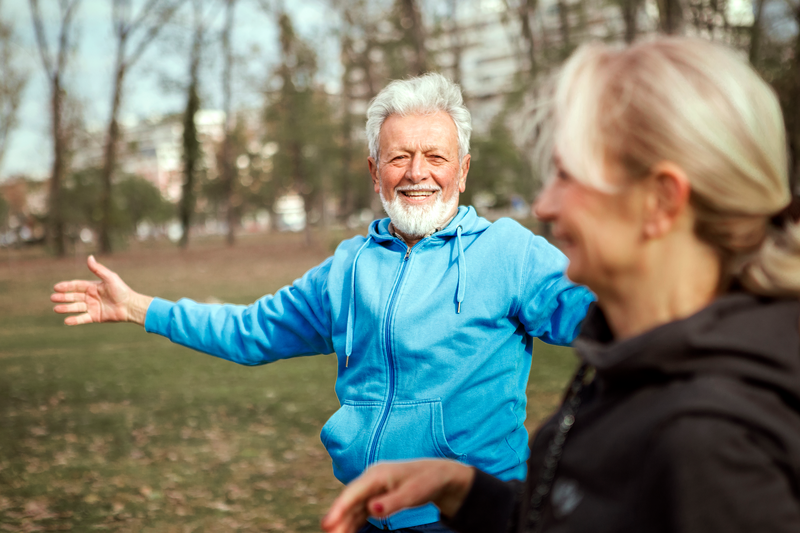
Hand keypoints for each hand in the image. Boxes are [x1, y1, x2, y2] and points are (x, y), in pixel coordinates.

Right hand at [51, 255, 152, 325]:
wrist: (131, 306)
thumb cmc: (122, 290)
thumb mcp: (110, 278)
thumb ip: (98, 269)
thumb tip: (89, 257)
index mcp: (93, 287)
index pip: (76, 286)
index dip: (66, 286)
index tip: (56, 287)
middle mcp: (91, 297)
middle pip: (73, 296)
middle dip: (63, 297)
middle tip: (52, 298)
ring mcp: (92, 307)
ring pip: (76, 307)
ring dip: (66, 308)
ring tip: (56, 309)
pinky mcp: (95, 317)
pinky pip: (83, 318)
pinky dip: (75, 320)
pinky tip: (66, 321)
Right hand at [321, 460, 474, 532]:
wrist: (438, 475)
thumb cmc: (426, 482)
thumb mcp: (413, 493)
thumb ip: (393, 502)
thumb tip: (372, 510)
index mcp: (377, 474)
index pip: (353, 492)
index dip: (339, 507)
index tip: (328, 523)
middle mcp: (370, 480)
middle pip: (350, 501)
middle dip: (338, 518)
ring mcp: (372, 489)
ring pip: (353, 508)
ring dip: (343, 522)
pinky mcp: (375, 497)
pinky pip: (360, 511)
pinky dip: (353, 522)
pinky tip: (346, 532)